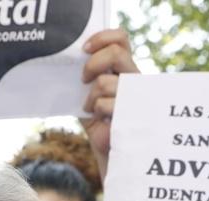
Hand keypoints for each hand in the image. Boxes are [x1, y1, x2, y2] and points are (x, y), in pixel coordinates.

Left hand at [81, 29, 138, 176]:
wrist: (110, 155)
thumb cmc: (100, 126)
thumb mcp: (89, 97)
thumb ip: (86, 79)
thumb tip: (72, 62)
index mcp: (126, 70)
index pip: (121, 39)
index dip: (102, 37)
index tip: (85, 49)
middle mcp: (135, 79)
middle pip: (116, 53)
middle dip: (93, 64)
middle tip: (83, 79)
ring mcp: (137, 95)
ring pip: (105, 82)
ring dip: (91, 98)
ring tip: (93, 111)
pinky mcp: (133, 113)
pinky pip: (105, 104)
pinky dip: (96, 114)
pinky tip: (100, 123)